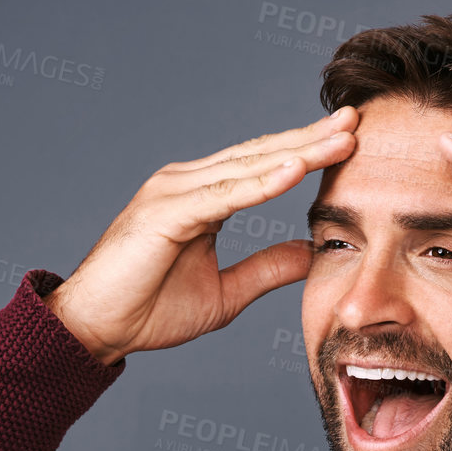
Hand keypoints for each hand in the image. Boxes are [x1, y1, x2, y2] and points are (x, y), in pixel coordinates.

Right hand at [46, 107, 359, 364]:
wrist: (95, 329)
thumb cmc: (147, 310)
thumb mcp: (225, 293)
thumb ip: (265, 268)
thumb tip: (309, 253)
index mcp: (200, 197)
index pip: (262, 165)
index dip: (305, 152)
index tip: (349, 141)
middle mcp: (186, 183)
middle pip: (259, 154)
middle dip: (309, 139)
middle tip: (356, 122)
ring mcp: (173, 192)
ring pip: (247, 167)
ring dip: (296, 152)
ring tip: (340, 140)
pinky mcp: (164, 212)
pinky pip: (223, 196)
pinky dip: (260, 183)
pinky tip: (294, 170)